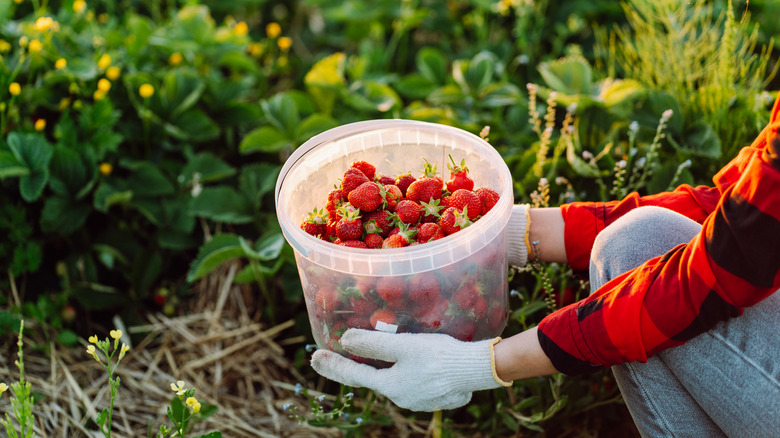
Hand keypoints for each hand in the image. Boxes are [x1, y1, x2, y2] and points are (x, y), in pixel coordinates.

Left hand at [310, 328, 510, 411]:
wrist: (476, 370)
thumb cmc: (438, 355)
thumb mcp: (402, 345)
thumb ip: (372, 343)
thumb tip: (344, 341)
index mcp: (390, 387)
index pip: (354, 375)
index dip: (333, 365)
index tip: (314, 357)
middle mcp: (401, 398)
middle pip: (371, 379)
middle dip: (352, 367)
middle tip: (332, 356)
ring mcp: (418, 399)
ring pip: (392, 381)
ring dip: (379, 369)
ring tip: (369, 357)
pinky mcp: (434, 394)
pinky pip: (410, 381)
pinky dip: (400, 371)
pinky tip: (406, 362)